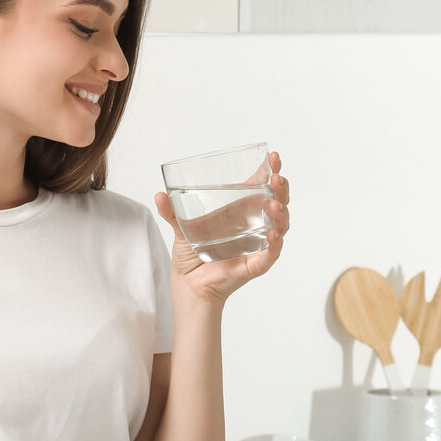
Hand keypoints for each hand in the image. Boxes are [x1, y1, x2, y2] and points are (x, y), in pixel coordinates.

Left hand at [154, 150, 289, 305]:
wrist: (188, 283)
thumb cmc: (191, 254)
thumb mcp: (180, 228)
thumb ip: (171, 212)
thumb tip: (160, 195)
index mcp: (240, 211)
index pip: (262, 187)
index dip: (271, 171)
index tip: (273, 157)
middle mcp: (254, 225)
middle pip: (278, 202)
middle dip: (281, 188)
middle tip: (276, 178)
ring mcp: (257, 244)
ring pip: (280, 226)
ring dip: (281, 214)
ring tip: (274, 204)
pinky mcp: (255, 264)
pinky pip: (271, 254)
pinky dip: (275, 244)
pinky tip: (274, 234)